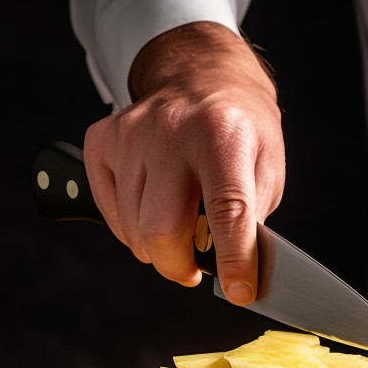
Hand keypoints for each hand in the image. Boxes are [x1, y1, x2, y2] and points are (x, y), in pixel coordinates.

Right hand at [83, 21, 284, 303]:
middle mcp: (173, 130)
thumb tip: (235, 273)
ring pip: (133, 228)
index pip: (227, 210)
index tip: (239, 292)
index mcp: (223, 133)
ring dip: (157, 249)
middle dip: (179, 267)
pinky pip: (110, 210)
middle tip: (194, 270)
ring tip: (178, 233)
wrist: (202, 75)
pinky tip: (151, 212)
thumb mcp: (265, 166)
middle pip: (162, 229)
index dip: (234, 260)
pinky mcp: (103, 140)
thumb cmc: (239, 127)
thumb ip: (249, 218)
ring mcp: (131, 134)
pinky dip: (130, 228)